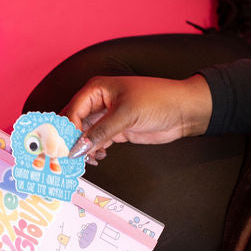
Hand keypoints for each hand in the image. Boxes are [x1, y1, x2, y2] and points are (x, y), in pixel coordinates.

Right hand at [62, 74, 212, 159]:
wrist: (185, 111)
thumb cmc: (158, 100)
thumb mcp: (126, 114)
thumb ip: (100, 132)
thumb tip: (77, 149)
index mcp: (96, 90)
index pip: (72, 111)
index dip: (67, 130)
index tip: (66, 149)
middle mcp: (97, 102)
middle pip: (74, 124)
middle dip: (71, 141)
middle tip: (70, 159)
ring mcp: (106, 117)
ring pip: (84, 136)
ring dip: (83, 149)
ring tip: (89, 160)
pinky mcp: (115, 131)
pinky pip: (96, 142)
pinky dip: (94, 151)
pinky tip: (99, 157)